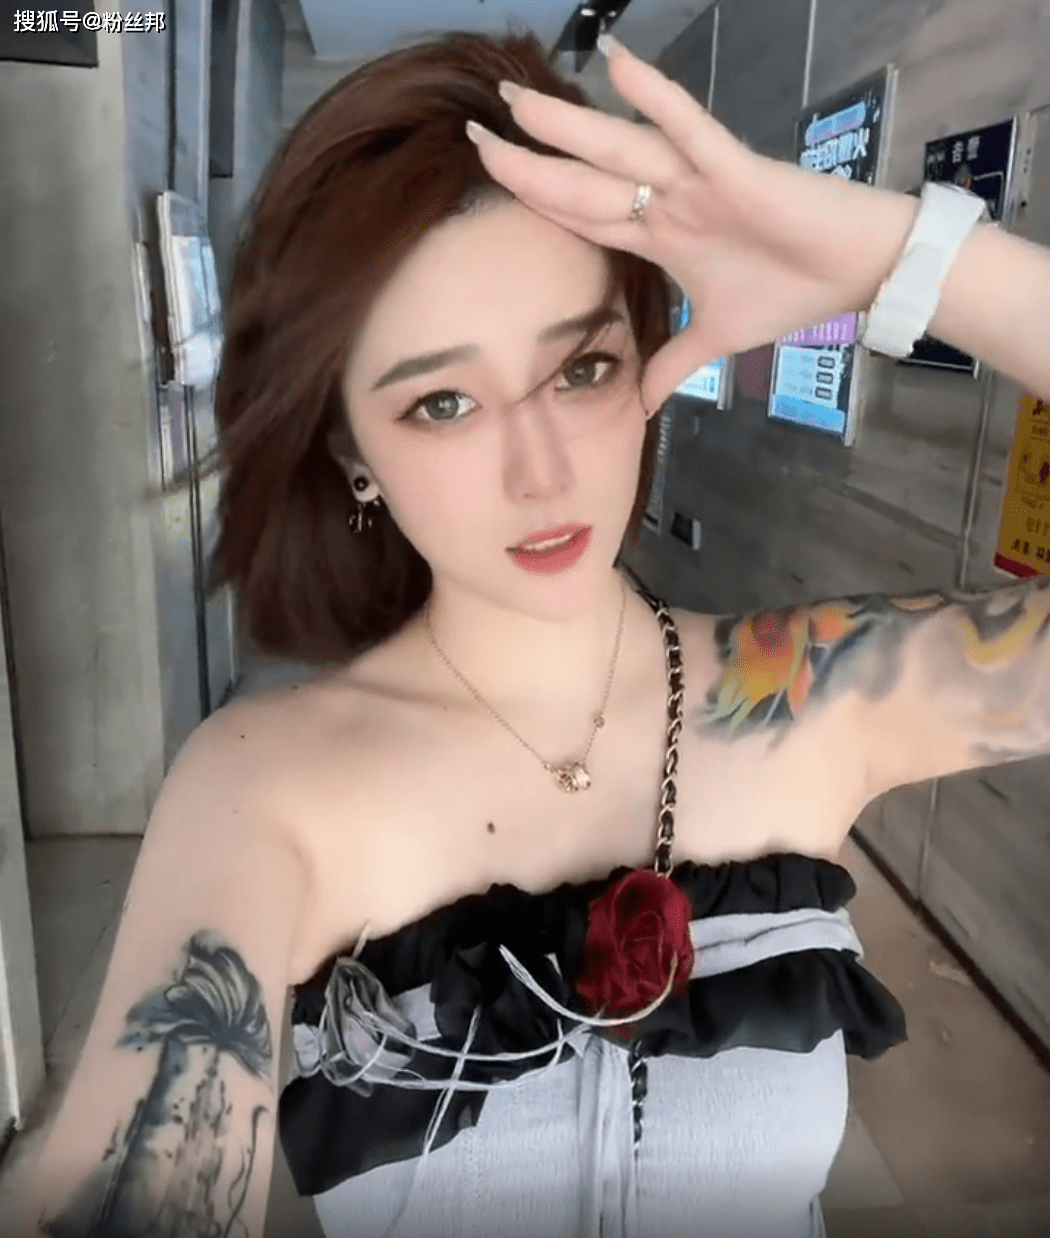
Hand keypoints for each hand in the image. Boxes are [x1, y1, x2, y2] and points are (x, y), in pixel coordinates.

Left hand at [467, 36, 917, 412]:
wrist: (854, 272)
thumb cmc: (790, 290)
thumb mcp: (717, 339)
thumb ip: (673, 365)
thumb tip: (640, 407)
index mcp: (658, 234)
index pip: (580, 213)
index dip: (534, 197)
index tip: (490, 175)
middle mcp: (666, 199)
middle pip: (581, 178)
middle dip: (526, 159)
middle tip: (474, 130)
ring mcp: (695, 181)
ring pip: (617, 148)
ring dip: (565, 125)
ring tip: (513, 97)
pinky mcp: (733, 171)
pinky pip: (687, 126)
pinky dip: (655, 95)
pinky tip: (616, 61)